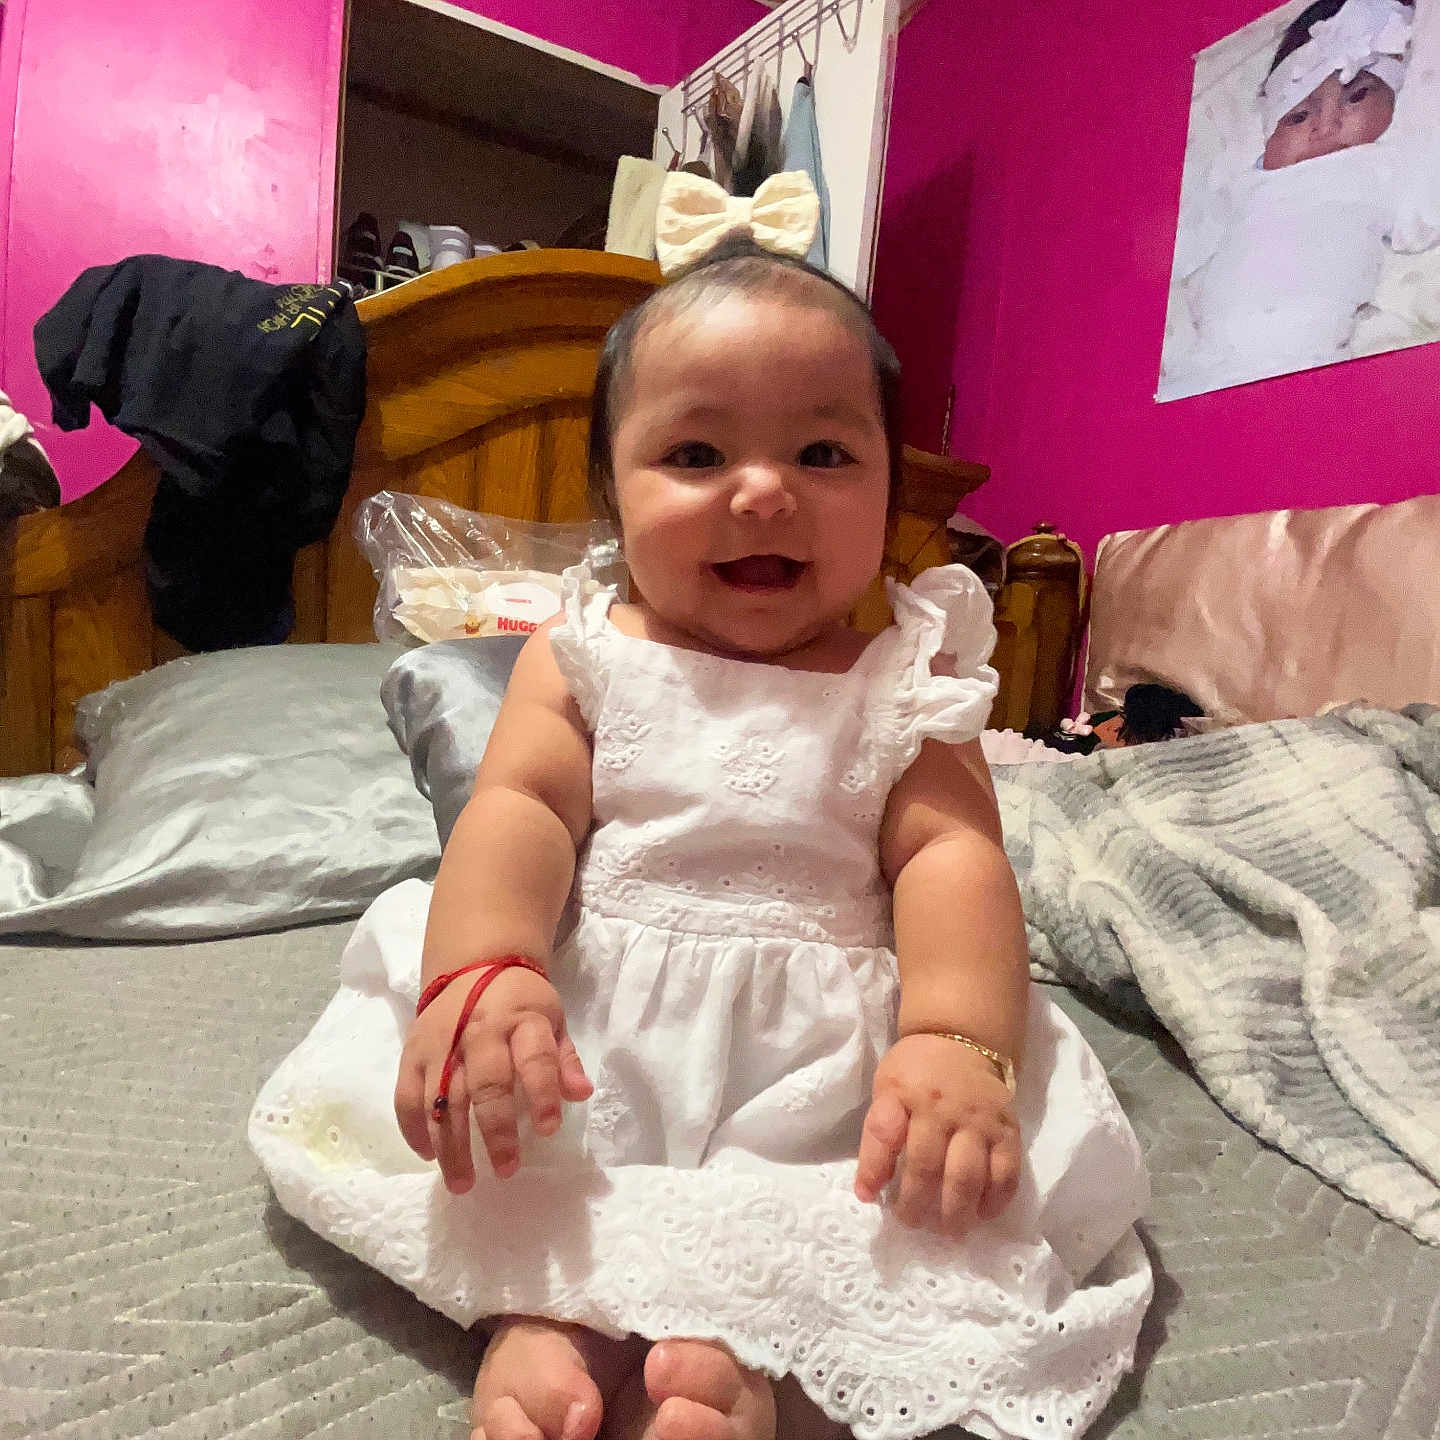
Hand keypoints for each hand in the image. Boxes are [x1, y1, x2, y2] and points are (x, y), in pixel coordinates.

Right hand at [394, 966, 591, 1192]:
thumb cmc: (520, 1002)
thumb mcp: (552, 1019)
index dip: (543, 1095)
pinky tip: (429, 1155)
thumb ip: (564, 1059)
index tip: (548, 1130)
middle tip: (505, 1170)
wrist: (473, 965)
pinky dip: (414, 1129)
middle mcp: (479, 1032)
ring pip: (442, 1099)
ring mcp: (441, 1044)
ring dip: (451, 1146)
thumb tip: (582, 1094)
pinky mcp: (412, 1053)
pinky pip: (407, 1097)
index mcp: (522, 1021)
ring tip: (462, 1183)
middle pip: (485, 1085)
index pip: (535, 1059)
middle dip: (495, 1131)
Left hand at [854, 1033, 1019, 1235]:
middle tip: (913, 1224)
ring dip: (956, 1211)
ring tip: (949, 1231)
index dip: (873, 1171)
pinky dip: (995, 1200)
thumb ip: (878, 1134)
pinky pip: (1007, 1173)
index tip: (871, 1199)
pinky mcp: (1008, 1131)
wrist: (963, 1039)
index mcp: (904, 1095)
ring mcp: (979, 1121)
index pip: (884, 1133)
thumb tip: (866, 1191)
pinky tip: (982, 1214)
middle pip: (928, 1167)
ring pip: (968, 1176)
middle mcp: (942, 1109)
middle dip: (917, 1205)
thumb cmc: (916, 1071)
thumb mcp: (886, 1088)